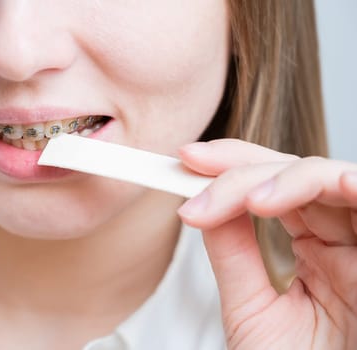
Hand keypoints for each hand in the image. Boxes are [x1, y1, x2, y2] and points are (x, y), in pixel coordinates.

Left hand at [177, 139, 356, 349]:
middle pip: (292, 171)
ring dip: (278, 176)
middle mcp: (341, 239)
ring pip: (327, 175)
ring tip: (243, 198)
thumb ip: (234, 253)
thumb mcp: (253, 309)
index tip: (185, 161)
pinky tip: (284, 196)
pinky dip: (328, 185)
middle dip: (239, 165)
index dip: (229, 166)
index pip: (269, 188)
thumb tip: (204, 205)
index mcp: (311, 251)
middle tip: (193, 167)